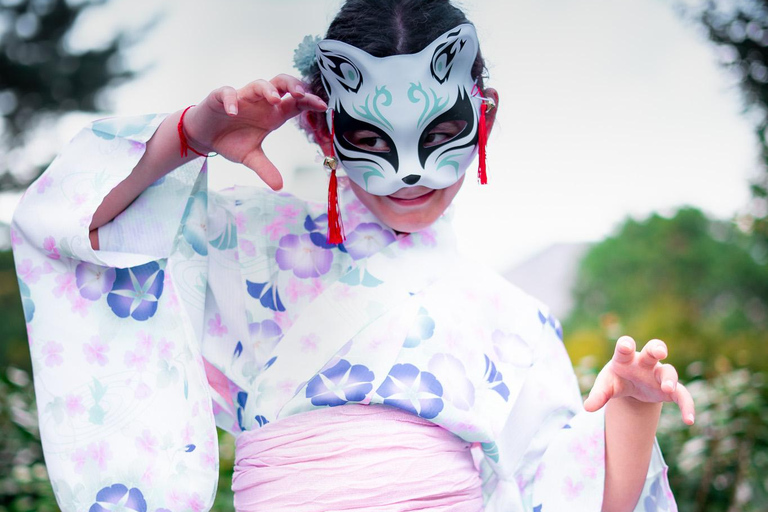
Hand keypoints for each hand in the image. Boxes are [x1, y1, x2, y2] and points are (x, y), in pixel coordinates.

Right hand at [182, 75, 327, 189]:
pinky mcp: (220, 98)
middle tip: (301, 95)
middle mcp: (260, 102)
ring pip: (259, 83)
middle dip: (292, 85)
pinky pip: (227, 93)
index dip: (309, 101)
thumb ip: (265, 169)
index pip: (295, 103)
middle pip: (281, 83)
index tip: (322, 106)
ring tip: (275, 99)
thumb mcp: (250, 158)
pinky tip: (234, 111)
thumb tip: (280, 186)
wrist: (204, 136)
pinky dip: (232, 100)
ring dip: (268, 89)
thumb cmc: (231, 140)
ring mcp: (242, 97)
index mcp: (272, 114)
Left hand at [583, 336, 694, 424]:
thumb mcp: (605, 387)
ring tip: (668, 389)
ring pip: (669, 371)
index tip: (625, 345)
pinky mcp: (670, 390)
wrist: (630, 385)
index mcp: (624, 358)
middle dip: (656, 348)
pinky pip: (682, 395)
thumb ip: (598, 395)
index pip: (624, 349)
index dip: (625, 345)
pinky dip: (687, 405)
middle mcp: (644, 362)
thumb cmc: (616, 380)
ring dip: (670, 379)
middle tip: (659, 351)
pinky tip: (689, 420)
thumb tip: (587, 408)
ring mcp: (658, 374)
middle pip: (653, 349)